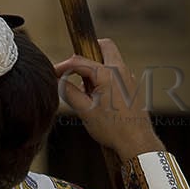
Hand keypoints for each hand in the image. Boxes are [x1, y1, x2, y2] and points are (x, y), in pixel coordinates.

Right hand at [54, 39, 163, 162]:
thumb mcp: (85, 111)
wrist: (136, 142)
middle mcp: (121, 70)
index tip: (53, 72)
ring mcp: (130, 77)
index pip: (80, 61)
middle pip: (104, 46)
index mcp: (107, 73)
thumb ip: (69, 93)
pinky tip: (99, 99)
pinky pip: (118, 74)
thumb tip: (60, 82)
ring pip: (111, 60)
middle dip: (88, 52)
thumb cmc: (112, 128)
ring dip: (97, 68)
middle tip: (75, 68)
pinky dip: (106, 78)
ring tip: (87, 91)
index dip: (63, 66)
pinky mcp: (133, 87)